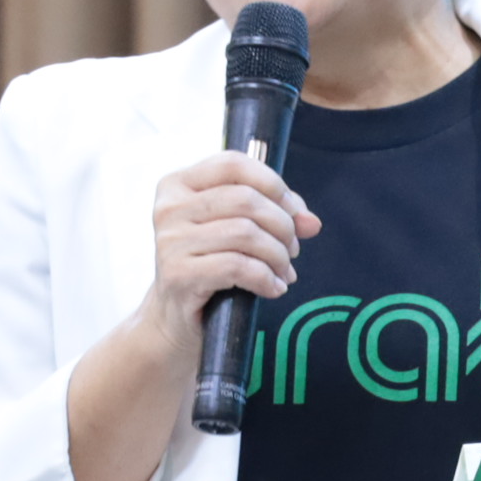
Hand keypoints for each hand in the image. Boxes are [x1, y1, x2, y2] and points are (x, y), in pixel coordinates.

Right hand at [136, 151, 319, 353]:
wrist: (176, 316)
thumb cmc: (211, 265)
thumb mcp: (237, 231)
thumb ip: (275, 214)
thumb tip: (310, 222)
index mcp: (179, 184)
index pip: (233, 164)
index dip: (274, 185)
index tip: (294, 213)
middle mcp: (169, 208)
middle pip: (246, 200)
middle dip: (282, 226)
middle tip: (291, 250)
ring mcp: (170, 241)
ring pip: (246, 233)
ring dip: (277, 255)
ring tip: (282, 271)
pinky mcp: (178, 275)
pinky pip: (239, 267)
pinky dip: (267, 279)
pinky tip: (273, 288)